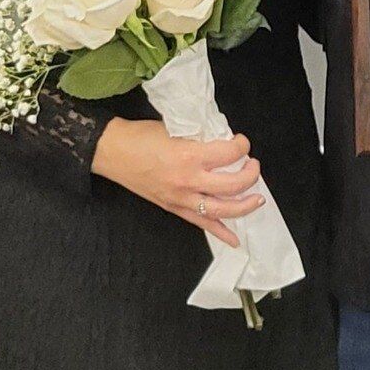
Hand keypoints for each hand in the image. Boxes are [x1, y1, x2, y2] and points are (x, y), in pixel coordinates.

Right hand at [92, 119, 263, 246]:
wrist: (112, 152)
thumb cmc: (140, 136)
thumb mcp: (175, 129)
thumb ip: (200, 138)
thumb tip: (223, 143)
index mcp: (190, 155)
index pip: (230, 153)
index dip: (242, 146)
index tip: (242, 143)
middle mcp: (189, 180)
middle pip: (233, 184)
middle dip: (251, 175)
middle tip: (253, 166)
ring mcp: (181, 198)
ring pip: (223, 209)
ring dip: (245, 205)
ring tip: (257, 199)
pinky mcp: (174, 208)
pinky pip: (202, 223)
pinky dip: (220, 232)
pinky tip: (234, 240)